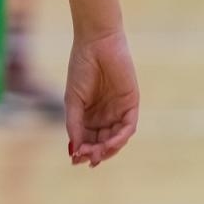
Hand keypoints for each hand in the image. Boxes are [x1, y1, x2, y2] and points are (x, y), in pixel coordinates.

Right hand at [64, 29, 138, 166]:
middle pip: (102, 142)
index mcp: (89, 114)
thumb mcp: (72, 100)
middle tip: (86, 158)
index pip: (88, 139)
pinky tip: (109, 143)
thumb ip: (74, 124)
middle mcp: (105, 115)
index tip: (75, 158)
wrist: (96, 44)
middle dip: (95, 153)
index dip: (83, 151)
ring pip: (116, 139)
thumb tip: (73, 151)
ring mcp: (119, 111)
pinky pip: (128, 127)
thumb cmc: (81, 68)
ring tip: (96, 153)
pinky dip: (119, 138)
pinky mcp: (131, 104)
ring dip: (107, 149)